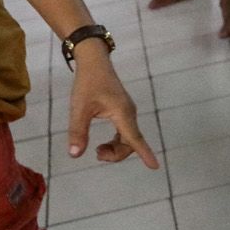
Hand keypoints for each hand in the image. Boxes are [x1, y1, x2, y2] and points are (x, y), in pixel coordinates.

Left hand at [66, 50, 160, 166]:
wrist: (94, 62)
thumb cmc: (87, 82)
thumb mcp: (79, 107)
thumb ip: (78, 131)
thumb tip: (75, 155)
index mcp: (122, 113)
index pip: (135, 138)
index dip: (145, 153)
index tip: (154, 166)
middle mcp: (129, 114)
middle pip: (130, 142)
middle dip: (116, 154)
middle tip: (96, 154)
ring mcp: (128, 112)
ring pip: (128, 138)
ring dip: (116, 148)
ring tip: (98, 150)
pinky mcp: (123, 110)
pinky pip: (125, 132)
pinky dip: (116, 141)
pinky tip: (104, 142)